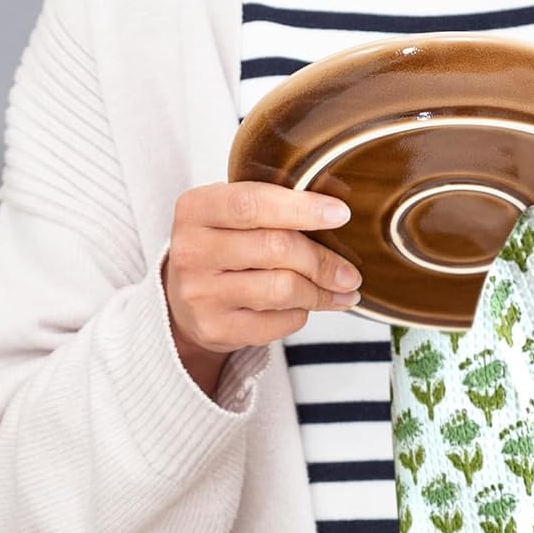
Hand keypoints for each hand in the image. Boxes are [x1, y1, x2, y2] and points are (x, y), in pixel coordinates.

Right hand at [163, 182, 360, 383]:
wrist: (182, 299)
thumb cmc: (221, 247)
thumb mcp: (230, 215)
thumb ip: (271, 207)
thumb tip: (337, 215)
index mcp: (195, 209)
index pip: (253, 204)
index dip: (302, 208)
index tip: (341, 214)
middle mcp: (191, 251)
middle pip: (275, 248)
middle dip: (323, 261)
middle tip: (350, 272)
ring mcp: (200, 294)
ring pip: (282, 288)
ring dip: (320, 291)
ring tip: (340, 291)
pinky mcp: (216, 328)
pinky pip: (278, 322)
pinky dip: (301, 314)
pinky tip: (305, 307)